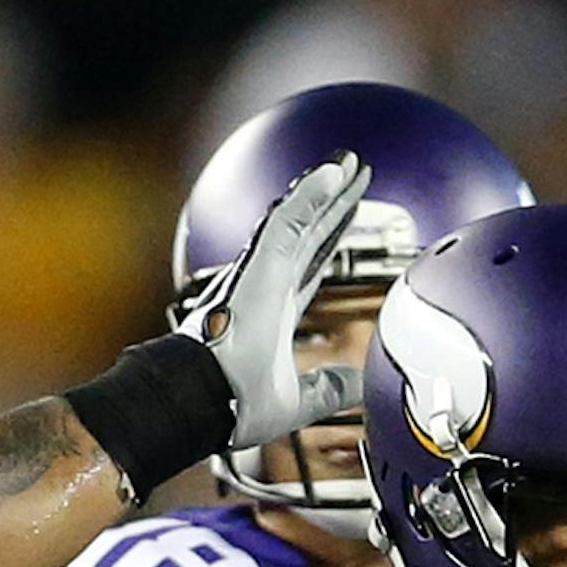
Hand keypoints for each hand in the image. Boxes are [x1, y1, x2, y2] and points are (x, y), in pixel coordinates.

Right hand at [179, 153, 371, 448]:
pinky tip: (333, 170)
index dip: (328, 243)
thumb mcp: (298, 401)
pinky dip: (311, 193)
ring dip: (325, 189)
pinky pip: (289, 218)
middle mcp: (268, 285)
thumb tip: (359, 386)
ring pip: (300, 218)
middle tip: (354, 177)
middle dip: (332, 206)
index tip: (345, 220)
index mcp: (274, 313)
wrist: (207, 401)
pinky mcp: (261, 263)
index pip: (308, 267)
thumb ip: (329, 389)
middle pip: (308, 234)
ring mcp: (264, 271)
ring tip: (348, 163)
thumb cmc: (233, 404)